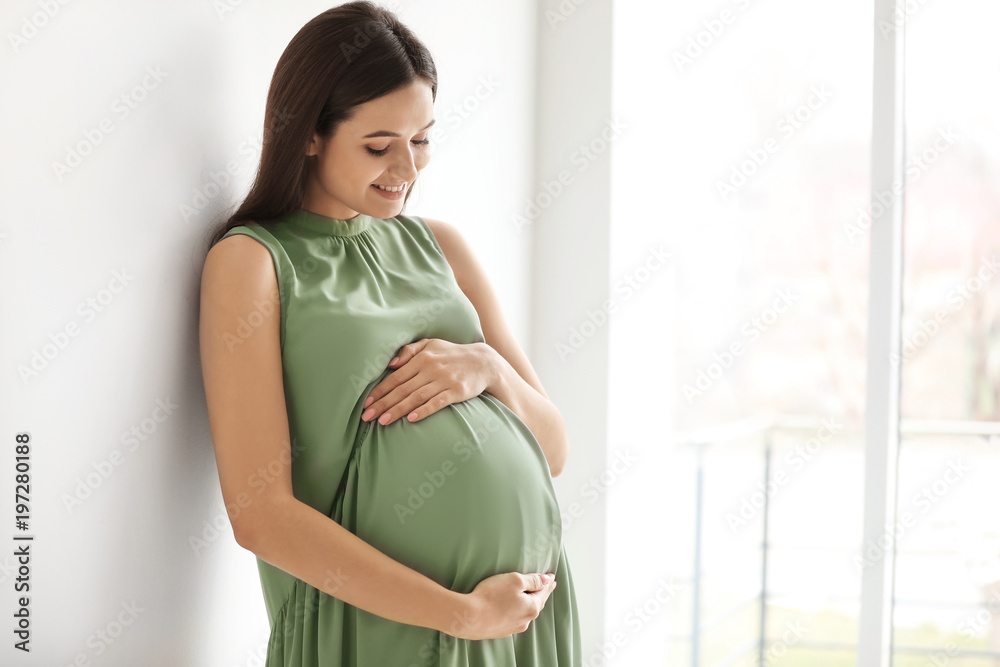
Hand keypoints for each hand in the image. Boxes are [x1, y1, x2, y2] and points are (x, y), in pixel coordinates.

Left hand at [361, 338, 496, 425]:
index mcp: (422, 358)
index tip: (366, 402)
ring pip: (416, 397)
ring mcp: (444, 380)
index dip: (380, 390)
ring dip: (398, 410)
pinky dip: (424, 410)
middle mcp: (431, 368)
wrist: (483, 362)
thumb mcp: (431, 344)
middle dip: (383, 403)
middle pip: (402, 389)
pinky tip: (412, 419)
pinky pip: (437, 402)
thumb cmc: (452, 354)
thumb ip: (410, 350)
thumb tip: (391, 364)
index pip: (396, 377)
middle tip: (367, 416)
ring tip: (383, 421)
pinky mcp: (456, 391)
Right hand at [444, 572, 557, 639]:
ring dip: (528, 604)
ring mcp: (512, 628)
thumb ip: (532, 580)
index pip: (543, 592)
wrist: (468, 618)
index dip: (547, 583)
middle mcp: (525, 620)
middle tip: (546, 586)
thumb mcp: (514, 580)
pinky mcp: (499, 630)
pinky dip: (516, 611)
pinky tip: (513, 610)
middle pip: (536, 604)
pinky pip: (513, 619)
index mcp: (532, 607)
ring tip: (531, 597)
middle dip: (541, 594)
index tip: (552, 577)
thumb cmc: (491, 596)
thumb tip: (546, 580)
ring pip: (524, 613)